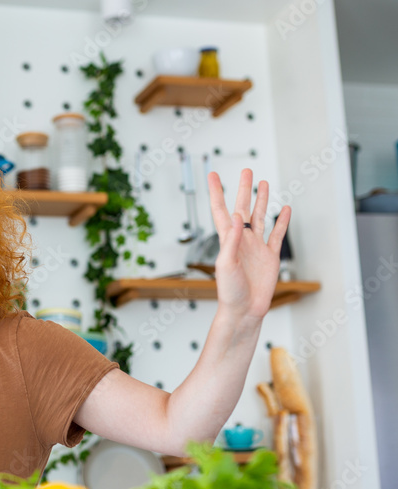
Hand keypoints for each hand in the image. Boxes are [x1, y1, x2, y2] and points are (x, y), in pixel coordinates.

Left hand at [207, 169, 290, 319]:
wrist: (244, 310)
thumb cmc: (229, 292)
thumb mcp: (226, 265)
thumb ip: (231, 241)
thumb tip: (237, 219)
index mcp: (227, 239)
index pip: (220, 210)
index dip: (217, 192)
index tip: (212, 175)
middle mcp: (241, 239)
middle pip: (242, 207)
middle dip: (243, 189)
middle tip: (246, 171)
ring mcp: (256, 246)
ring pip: (259, 217)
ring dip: (261, 200)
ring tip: (263, 183)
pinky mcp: (270, 256)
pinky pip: (277, 234)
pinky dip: (281, 221)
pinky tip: (284, 209)